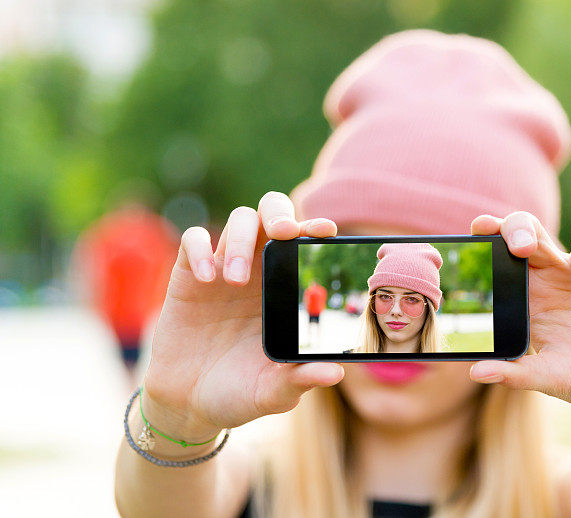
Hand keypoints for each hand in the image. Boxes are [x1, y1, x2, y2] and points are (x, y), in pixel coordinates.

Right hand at [141, 192, 343, 441]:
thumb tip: (335, 373)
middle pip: (272, 213)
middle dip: (279, 212)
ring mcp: (223, 269)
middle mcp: (260, 271)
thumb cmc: (239, 394)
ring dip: (239, 239)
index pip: (305, 242)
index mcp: (287, 290)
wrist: (188, 406)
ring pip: (238, 220)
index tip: (325, 231)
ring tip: (233, 280)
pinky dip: (200, 249)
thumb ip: (300, 380)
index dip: (315, 228)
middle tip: (283, 232)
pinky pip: (193, 240)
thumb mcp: (273, 393)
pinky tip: (206, 279)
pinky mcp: (188, 276)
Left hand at [468, 188, 570, 420]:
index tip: (478, 232)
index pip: (499, 259)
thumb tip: (475, 371)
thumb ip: (517, 374)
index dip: (488, 241)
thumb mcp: (554, 380)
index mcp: (527, 298)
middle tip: (523, 247)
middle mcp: (553, 276)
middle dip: (519, 231)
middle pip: (528, 234)